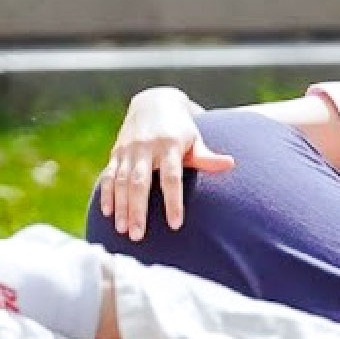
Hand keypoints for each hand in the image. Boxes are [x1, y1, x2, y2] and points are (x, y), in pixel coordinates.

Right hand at [94, 87, 234, 240]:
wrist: (154, 102)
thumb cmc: (180, 128)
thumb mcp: (195, 139)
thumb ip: (207, 157)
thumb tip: (231, 164)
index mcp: (170, 145)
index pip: (172, 178)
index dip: (173, 201)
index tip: (175, 225)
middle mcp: (147, 147)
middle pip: (141, 182)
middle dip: (137, 210)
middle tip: (139, 236)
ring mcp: (129, 149)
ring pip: (122, 181)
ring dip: (121, 207)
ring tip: (123, 230)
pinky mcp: (116, 152)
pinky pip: (109, 175)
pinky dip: (107, 194)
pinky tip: (107, 213)